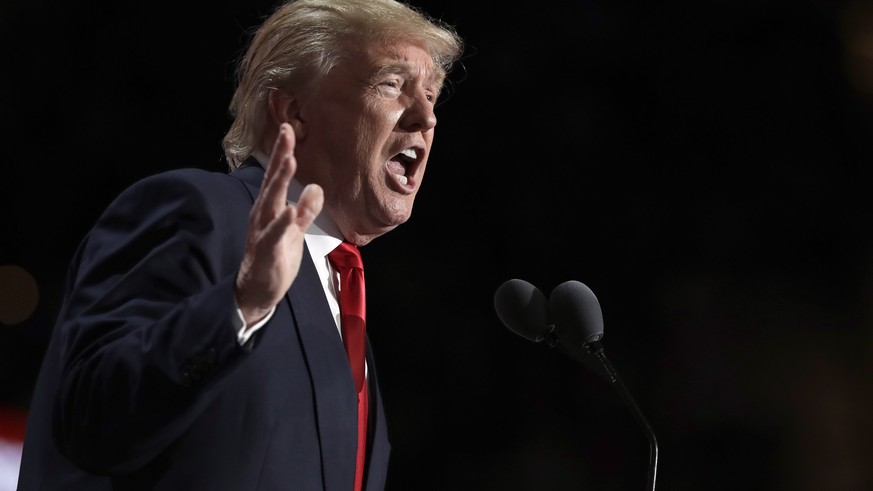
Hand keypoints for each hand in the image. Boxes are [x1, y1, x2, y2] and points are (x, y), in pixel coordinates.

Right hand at [235, 123, 323, 324]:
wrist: (258, 290)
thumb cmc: (275, 256)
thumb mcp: (295, 230)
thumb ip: (305, 209)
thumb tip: (315, 188)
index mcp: (270, 207)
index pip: (277, 175)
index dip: (283, 152)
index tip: (289, 127)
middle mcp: (263, 214)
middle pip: (272, 181)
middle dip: (280, 156)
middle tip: (287, 131)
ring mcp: (264, 231)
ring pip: (272, 202)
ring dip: (280, 181)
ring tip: (290, 161)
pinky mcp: (267, 251)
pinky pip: (275, 235)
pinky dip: (283, 223)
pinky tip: (290, 211)